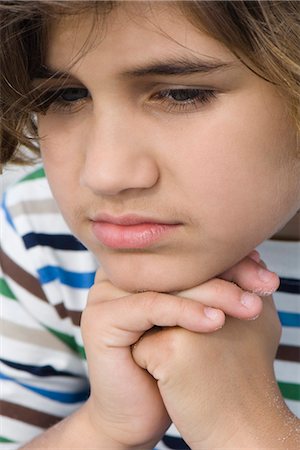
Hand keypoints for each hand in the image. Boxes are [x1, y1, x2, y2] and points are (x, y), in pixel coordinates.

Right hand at [80, 252, 278, 448]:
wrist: (139, 412)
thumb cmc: (172, 365)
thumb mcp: (196, 319)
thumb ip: (211, 288)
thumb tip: (254, 259)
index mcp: (140, 269)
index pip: (186, 253)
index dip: (229, 259)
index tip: (265, 273)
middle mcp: (119, 275)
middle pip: (178, 264)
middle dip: (229, 273)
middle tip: (267, 285)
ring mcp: (104, 294)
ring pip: (167, 283)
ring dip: (214, 293)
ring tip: (249, 307)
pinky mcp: (100, 319)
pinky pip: (150, 305)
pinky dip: (185, 311)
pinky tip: (215, 323)